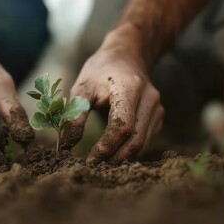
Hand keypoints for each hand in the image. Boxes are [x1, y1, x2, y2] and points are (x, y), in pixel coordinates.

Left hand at [60, 33, 163, 163]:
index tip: (89, 160)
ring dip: (123, 158)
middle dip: (114, 157)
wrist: (127, 56)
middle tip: (94, 167)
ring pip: (143, 144)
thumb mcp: (82, 87)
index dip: (105, 147)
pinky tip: (114, 154)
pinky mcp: (158, 116)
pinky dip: (130, 151)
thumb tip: (65, 146)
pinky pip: (146, 140)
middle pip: (135, 140)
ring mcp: (157, 108)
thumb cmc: (100, 71)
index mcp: (129, 88)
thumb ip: (74, 115)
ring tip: (102, 164)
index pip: (121, 127)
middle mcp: (149, 99)